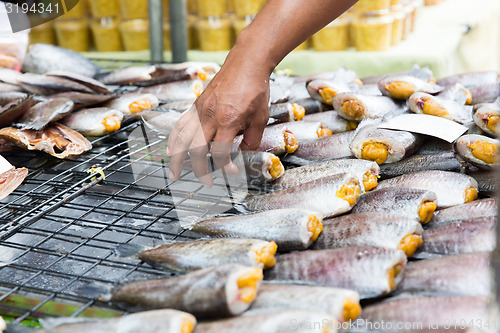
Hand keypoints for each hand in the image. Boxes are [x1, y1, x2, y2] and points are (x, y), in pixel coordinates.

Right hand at [166, 49, 270, 186]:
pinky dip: (174, 139)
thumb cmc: (255, 88)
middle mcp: (210, 115)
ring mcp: (200, 109)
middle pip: (196, 149)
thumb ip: (252, 139)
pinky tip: (171, 149)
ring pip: (182, 138)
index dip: (226, 167)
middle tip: (205, 181)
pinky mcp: (196, 105)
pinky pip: (180, 124)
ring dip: (177, 157)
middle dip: (198, 169)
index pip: (220, 152)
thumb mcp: (261, 117)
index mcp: (228, 120)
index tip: (232, 171)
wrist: (246, 63)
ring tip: (174, 172)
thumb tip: (243, 153)